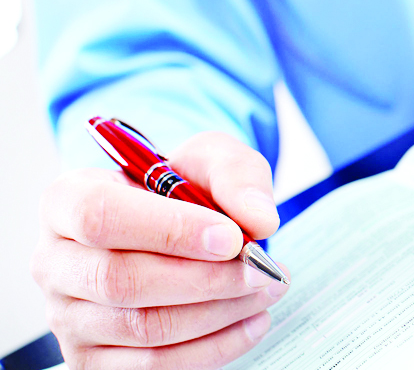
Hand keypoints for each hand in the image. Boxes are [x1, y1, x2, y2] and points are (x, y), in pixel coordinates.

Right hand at [31, 132, 288, 368]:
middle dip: (205, 279)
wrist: (176, 226)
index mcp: (67, 200)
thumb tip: (259, 220)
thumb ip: (237, 176)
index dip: (170, 230)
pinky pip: (155, 365)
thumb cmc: (183, 188)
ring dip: (218, 313)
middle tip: (260, 269)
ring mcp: (67, 317)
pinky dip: (215, 347)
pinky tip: (251, 321)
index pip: (101, 216)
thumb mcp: (211, 159)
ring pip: (143, 328)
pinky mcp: (93, 359)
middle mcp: (55, 262)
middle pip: (122, 281)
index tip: (231, 237)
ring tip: (265, 289)